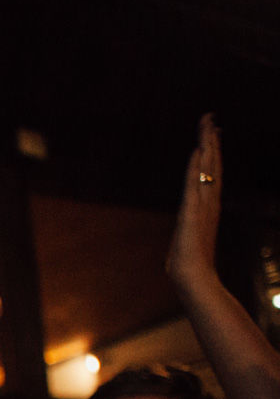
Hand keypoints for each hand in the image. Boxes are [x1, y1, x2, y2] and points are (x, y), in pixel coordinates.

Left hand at [167, 114, 220, 290]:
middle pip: (211, 166)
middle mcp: (208, 203)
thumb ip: (191, 230)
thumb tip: (188, 230)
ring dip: (206, 147)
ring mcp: (202, 207)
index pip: (211, 174)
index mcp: (207, 207)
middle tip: (210, 119)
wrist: (193, 280)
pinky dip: (196, 168)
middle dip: (210, 142)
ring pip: (206, 170)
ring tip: (208, 126)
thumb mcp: (189, 240)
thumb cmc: (190, 265)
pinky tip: (196, 153)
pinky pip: (194, 186)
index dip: (212, 154)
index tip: (211, 133)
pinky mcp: (192, 214)